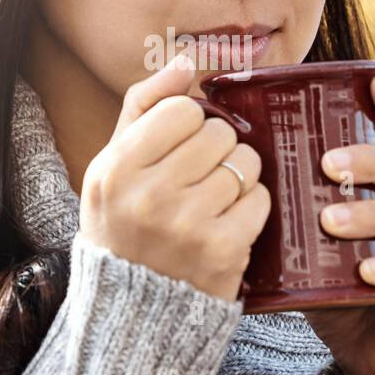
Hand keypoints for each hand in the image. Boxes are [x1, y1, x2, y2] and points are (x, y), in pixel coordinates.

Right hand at [80, 51, 270, 302]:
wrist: (135, 312)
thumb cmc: (124, 227)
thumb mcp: (113, 167)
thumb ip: (143, 107)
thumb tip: (185, 62)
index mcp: (115, 169)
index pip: (181, 109)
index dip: (189, 125)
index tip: (179, 150)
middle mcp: (148, 195)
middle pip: (217, 133)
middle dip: (217, 150)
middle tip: (200, 178)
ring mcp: (187, 224)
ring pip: (244, 163)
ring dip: (238, 177)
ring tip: (214, 200)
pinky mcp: (224, 250)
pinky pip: (261, 199)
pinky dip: (252, 207)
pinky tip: (229, 223)